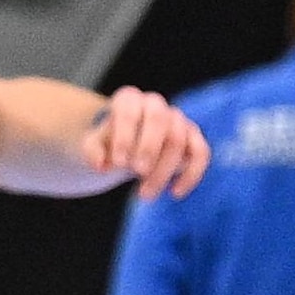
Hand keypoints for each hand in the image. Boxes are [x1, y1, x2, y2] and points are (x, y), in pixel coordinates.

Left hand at [79, 86, 205, 198]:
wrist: (126, 148)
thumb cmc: (108, 144)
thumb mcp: (92, 146)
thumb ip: (93, 151)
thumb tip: (101, 166)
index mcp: (129, 99)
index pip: (129, 110)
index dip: (125, 136)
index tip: (118, 164)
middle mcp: (155, 104)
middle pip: (159, 119)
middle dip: (149, 147)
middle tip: (137, 172)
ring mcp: (177, 120)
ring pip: (178, 139)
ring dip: (163, 170)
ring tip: (145, 195)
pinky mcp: (194, 138)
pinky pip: (201, 153)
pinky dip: (191, 174)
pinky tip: (175, 193)